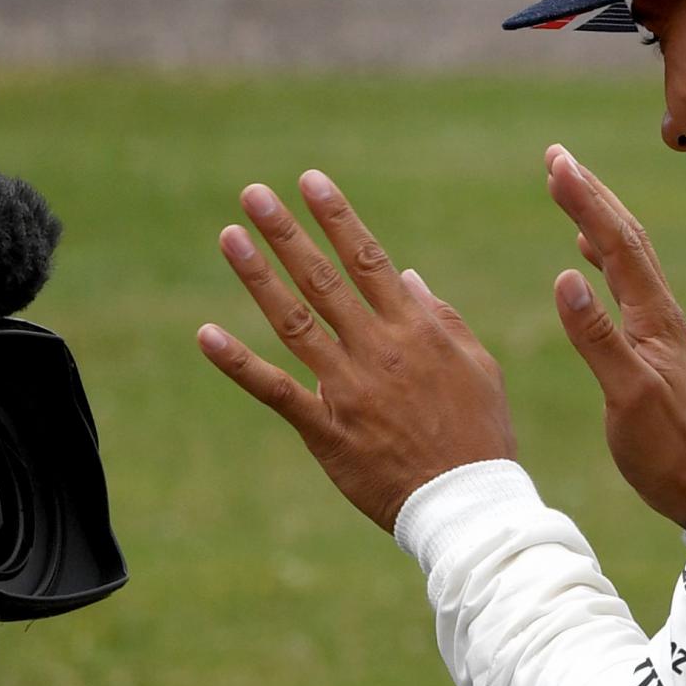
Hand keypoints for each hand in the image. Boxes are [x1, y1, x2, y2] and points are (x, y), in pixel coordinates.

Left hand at [199, 169, 516, 531]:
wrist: (465, 505)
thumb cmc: (480, 435)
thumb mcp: (477, 366)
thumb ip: (441, 318)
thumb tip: (408, 275)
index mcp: (415, 330)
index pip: (368, 259)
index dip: (337, 217)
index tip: (310, 181)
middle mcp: (377, 350)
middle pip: (323, 279)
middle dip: (286, 232)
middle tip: (253, 194)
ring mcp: (347, 388)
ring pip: (294, 321)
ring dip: (258, 277)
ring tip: (229, 237)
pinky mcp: (324, 429)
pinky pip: (274, 390)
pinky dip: (237, 362)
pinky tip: (206, 334)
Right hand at [545, 145, 685, 528]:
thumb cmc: (665, 448)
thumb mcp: (627, 395)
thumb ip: (597, 338)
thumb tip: (565, 277)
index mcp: (652, 317)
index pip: (616, 242)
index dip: (584, 200)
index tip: (555, 163)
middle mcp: (660, 311)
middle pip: (627, 234)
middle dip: (591, 191)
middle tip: (556, 156)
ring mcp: (659, 324)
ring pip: (629, 252)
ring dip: (598, 214)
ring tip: (570, 187)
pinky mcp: (654, 341)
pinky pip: (627, 279)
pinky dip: (605, 251)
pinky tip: (589, 252)